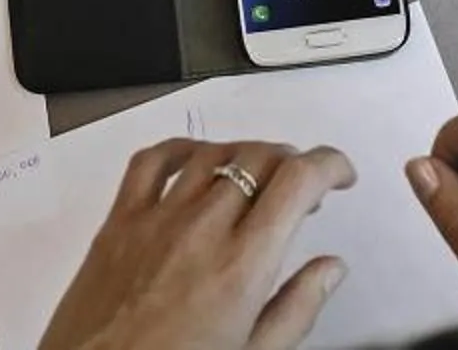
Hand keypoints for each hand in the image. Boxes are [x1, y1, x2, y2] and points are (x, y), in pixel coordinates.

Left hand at [40, 140, 356, 349]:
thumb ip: (296, 309)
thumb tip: (329, 270)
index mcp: (240, 267)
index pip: (297, 181)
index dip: (328, 164)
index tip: (338, 173)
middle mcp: (200, 231)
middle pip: (259, 158)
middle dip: (293, 161)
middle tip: (303, 184)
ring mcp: (156, 221)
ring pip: (212, 152)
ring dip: (246, 153)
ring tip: (258, 173)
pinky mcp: (119, 223)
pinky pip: (151, 161)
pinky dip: (182, 148)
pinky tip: (195, 158)